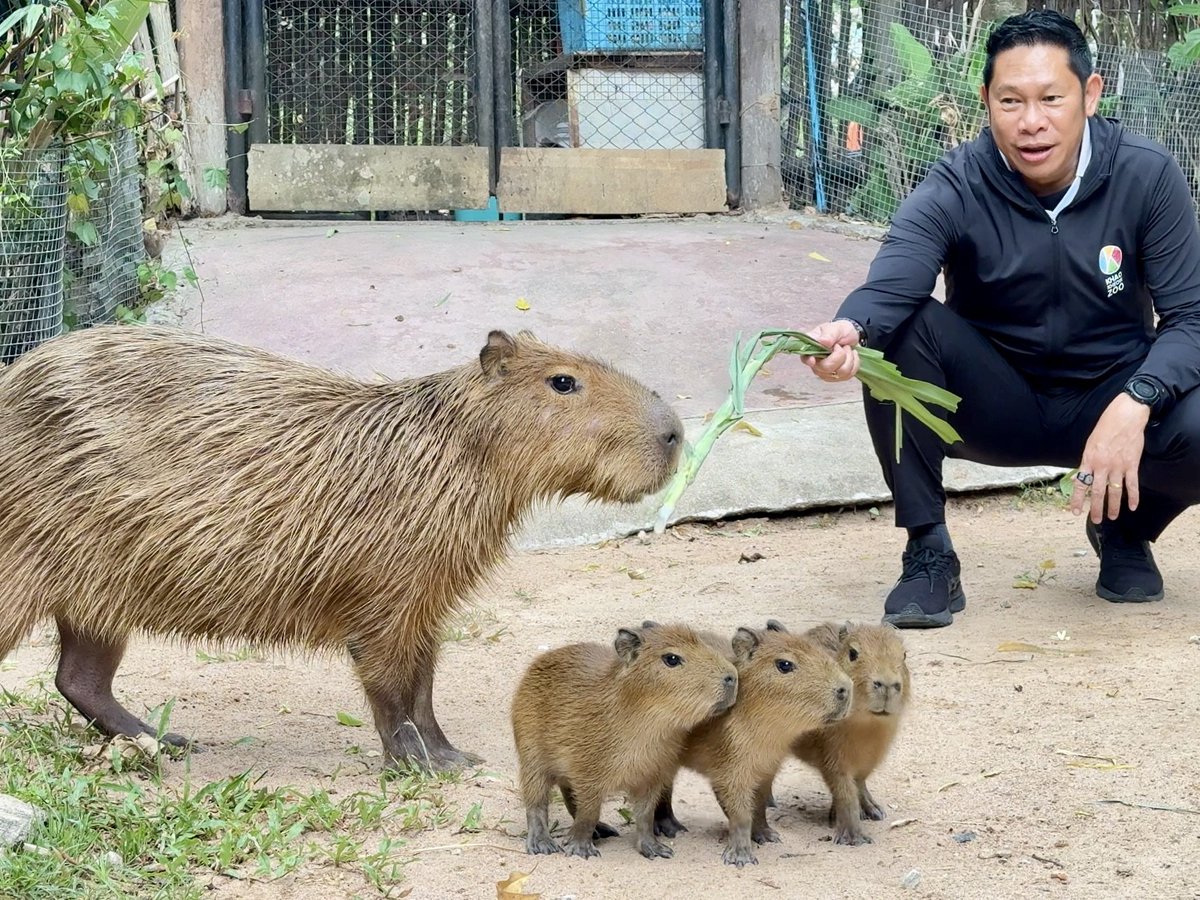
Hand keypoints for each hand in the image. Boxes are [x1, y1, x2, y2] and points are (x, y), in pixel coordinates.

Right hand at [800, 320, 861, 382]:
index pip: (805, 358)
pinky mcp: (836, 377)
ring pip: (840, 372)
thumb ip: (829, 334)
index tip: (813, 360)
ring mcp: (826, 372)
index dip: (809, 361)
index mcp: (811, 349)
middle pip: (826, 368)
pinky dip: (854, 363)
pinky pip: (849, 375)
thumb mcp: (835, 328)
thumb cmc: (839, 331)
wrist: (851, 337)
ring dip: (849, 358)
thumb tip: (823, 341)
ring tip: (847, 349)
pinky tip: (852, 356)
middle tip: (841, 346)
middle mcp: (815, 363)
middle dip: (840, 355)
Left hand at [1069, 394, 1150, 522]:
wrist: (1125, 417)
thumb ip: (1088, 460)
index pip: (1081, 484)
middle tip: (1096, 520)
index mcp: (1088, 460)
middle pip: (1098, 492)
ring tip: (1112, 517)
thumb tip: (1085, 474)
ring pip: (1115, 491)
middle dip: (1096, 508)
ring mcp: (1118, 466)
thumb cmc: (1105, 427)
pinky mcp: (1132, 464)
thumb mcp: (1090, 443)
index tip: (1075, 511)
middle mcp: (1102, 465)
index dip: (1077, 499)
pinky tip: (1133, 507)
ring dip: (1113, 506)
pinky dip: (1133, 497)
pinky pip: (1132, 484)